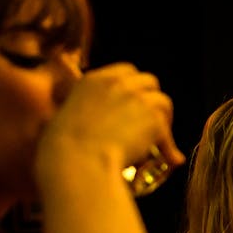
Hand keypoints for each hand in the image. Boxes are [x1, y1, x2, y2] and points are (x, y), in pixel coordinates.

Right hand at [43, 63, 184, 175]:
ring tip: (158, 139)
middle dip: (151, 99)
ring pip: (162, 102)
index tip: (133, 103)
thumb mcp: (64, 117)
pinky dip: (169, 143)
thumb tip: (88, 122)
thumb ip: (81, 110)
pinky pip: (167, 128)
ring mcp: (137, 98)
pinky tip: (168, 157)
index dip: (134, 86)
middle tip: (148, 121)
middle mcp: (118, 84)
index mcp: (93, 80)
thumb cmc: (63, 149)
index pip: (126, 71)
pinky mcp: (153, 117)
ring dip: (162, 119)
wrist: (78, 161)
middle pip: (149, 81)